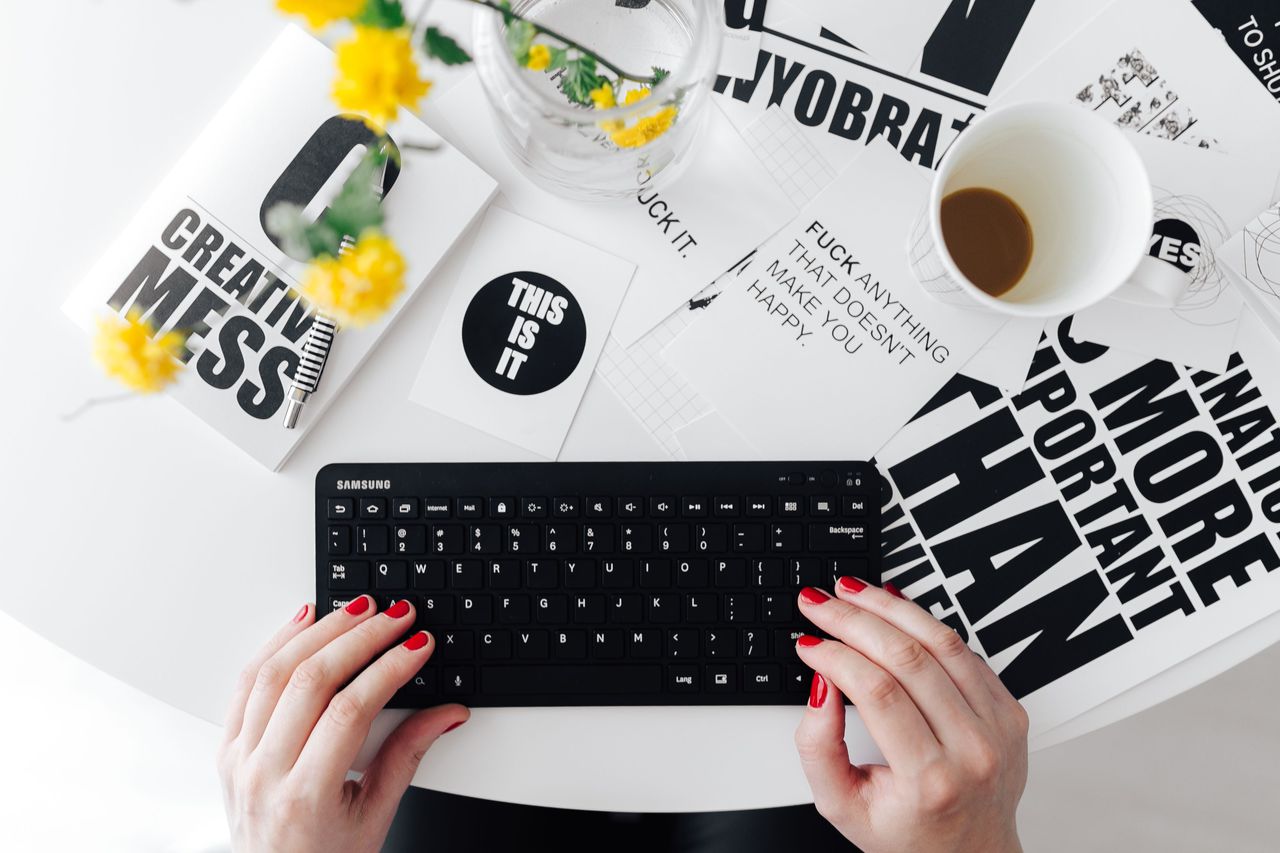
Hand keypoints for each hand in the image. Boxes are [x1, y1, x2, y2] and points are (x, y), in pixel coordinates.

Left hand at [218, 596, 467, 852]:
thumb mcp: (375, 817)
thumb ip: (408, 756)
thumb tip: (447, 712)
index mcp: (305, 796)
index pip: (349, 711)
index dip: (389, 669)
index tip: (417, 645)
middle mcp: (264, 773)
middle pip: (310, 681)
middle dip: (360, 638)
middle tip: (396, 617)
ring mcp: (239, 758)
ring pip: (273, 672)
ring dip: (320, 631)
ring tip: (357, 611)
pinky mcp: (227, 748)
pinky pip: (246, 682)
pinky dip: (276, 644)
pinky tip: (303, 621)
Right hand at [793, 579, 1027, 852]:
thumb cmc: (908, 834)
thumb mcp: (842, 807)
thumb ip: (818, 748)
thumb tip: (821, 685)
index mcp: (931, 780)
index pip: (878, 692)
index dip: (835, 655)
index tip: (808, 642)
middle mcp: (973, 750)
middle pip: (908, 658)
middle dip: (853, 619)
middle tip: (819, 603)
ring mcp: (998, 728)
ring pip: (941, 642)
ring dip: (889, 607)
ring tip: (852, 592)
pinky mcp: (1009, 711)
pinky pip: (965, 650)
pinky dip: (925, 622)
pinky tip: (894, 608)